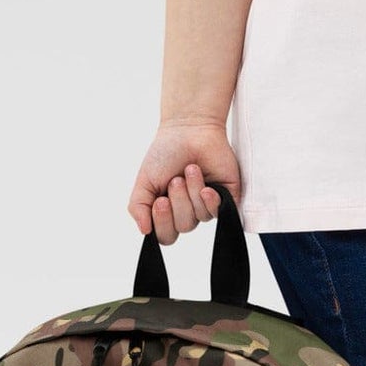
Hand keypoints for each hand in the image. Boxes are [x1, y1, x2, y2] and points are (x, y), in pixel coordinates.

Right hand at [129, 120, 241, 243]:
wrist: (189, 129)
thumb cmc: (165, 153)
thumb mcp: (144, 181)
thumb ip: (138, 207)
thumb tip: (144, 231)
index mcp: (168, 211)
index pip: (165, 235)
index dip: (163, 224)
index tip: (160, 201)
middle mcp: (188, 211)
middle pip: (183, 227)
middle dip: (178, 202)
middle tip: (175, 180)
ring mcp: (207, 205)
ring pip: (200, 216)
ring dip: (191, 192)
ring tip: (190, 170)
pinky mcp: (226, 196)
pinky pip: (219, 211)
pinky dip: (210, 200)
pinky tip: (207, 188)